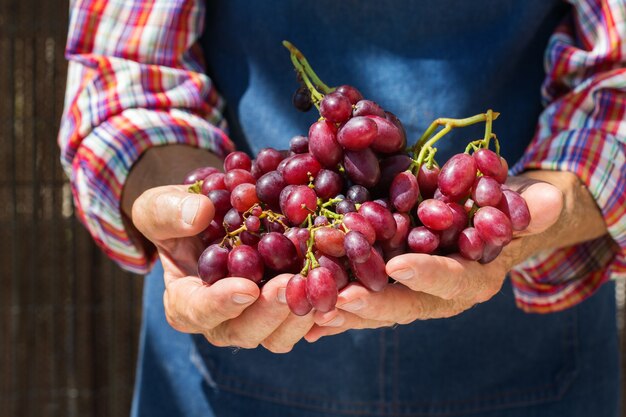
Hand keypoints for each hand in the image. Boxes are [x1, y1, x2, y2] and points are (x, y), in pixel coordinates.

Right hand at [127, 148, 314, 352]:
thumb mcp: (160, 206)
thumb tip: (198, 214)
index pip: (198, 313)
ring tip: (321, 283)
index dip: (220, 305)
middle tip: (290, 283)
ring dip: (301, 313)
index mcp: (187, 302)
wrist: (215, 215)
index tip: (245, 288)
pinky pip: (306, 318)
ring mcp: (259, 316)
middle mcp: (224, 319)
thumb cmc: (180, 214)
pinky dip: (323, 305)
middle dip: (269, 312)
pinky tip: (342, 286)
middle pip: (245, 332)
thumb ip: (168, 211)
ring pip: (281, 334)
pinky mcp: (288, 306)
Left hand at [306, 171, 603, 340]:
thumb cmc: (508, 207)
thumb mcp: (527, 203)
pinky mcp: (388, 283)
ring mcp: (411, 292)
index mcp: (475, 278)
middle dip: (373, 304)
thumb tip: (544, 203)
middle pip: (405, 304)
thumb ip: (535, 207)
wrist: (488, 215)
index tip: (398, 266)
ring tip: (312, 307)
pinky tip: (304, 303)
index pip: (452, 280)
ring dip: (344, 308)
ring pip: (376, 305)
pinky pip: (360, 294)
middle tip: (339, 301)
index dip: (428, 274)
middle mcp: (440, 295)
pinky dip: (333, 299)